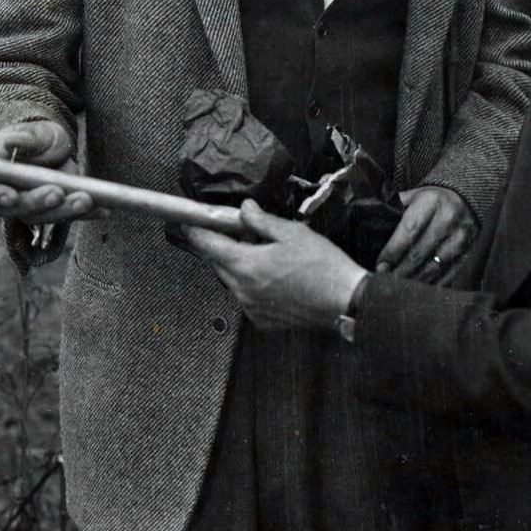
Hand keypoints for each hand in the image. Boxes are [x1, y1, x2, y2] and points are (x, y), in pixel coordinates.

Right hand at [0, 120, 97, 223]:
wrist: (52, 145)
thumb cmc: (35, 135)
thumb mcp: (33, 131)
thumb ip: (23, 138)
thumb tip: (11, 142)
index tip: (11, 196)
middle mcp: (7, 194)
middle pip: (18, 208)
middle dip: (39, 203)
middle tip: (58, 193)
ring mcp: (31, 206)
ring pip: (43, 216)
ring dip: (65, 211)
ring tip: (86, 200)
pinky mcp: (54, 211)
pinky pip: (67, 216)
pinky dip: (86, 214)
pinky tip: (103, 210)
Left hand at [183, 201, 365, 330]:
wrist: (344, 300)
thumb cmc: (321, 264)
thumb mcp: (291, 233)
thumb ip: (261, 221)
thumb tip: (243, 210)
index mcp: (245, 265)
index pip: (207, 245)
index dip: (195, 231)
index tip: (187, 221)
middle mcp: (241, 289)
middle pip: (217, 263)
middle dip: (221, 246)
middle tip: (237, 232)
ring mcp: (250, 308)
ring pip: (232, 281)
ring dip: (238, 265)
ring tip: (263, 253)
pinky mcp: (261, 320)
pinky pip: (246, 297)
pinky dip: (252, 284)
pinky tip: (274, 277)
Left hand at [376, 185, 476, 283]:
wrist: (464, 199)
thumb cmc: (430, 202)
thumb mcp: (412, 198)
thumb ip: (394, 212)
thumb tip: (369, 234)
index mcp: (431, 202)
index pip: (409, 230)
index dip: (393, 251)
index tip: (380, 266)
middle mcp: (449, 218)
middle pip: (421, 252)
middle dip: (400, 270)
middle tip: (384, 282)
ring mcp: (463, 237)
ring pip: (435, 267)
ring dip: (415, 281)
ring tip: (399, 290)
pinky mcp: (471, 252)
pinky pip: (450, 275)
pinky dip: (433, 285)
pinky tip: (419, 291)